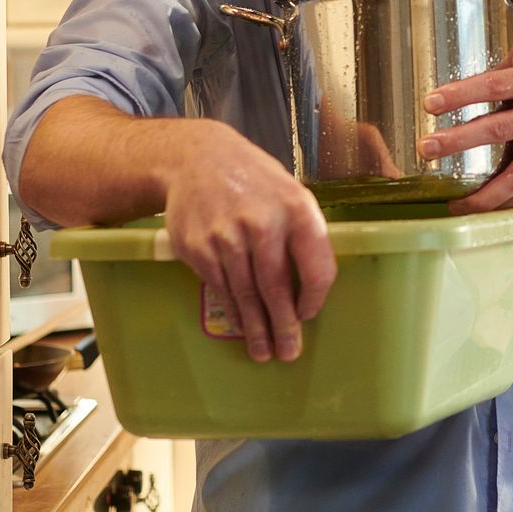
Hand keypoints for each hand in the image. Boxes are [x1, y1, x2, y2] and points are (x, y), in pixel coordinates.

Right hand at [161, 124, 337, 363]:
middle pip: (278, 289)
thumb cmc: (252, 179)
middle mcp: (263, 224)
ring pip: (247, 295)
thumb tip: (311, 284)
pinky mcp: (199, 248)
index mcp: (296, 209)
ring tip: (264, 351)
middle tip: (289, 353)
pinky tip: (240, 324)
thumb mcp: (288, 191)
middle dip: (284, 326)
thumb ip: (302, 233)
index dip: (315, 299)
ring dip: (256, 328)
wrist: (195, 158)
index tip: (309, 314)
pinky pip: (220, 288)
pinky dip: (232, 310)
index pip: (317, 268)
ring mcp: (227, 237)